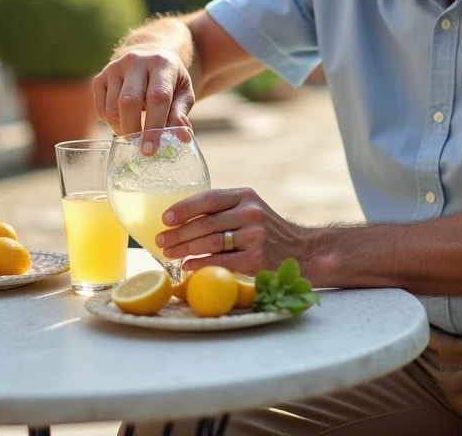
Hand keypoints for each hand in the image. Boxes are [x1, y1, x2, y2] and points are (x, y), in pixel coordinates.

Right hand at [92, 46, 194, 152]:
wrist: (152, 54)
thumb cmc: (170, 80)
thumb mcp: (184, 92)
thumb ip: (181, 113)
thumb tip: (183, 138)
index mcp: (161, 64)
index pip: (157, 98)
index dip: (153, 127)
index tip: (150, 150)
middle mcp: (136, 61)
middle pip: (129, 103)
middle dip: (133, 130)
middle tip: (140, 145)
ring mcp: (115, 68)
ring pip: (112, 108)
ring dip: (121, 128)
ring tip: (134, 131)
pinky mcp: (100, 77)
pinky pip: (100, 108)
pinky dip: (110, 122)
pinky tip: (123, 119)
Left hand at [155, 187, 306, 275]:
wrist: (302, 251)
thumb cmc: (266, 230)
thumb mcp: (250, 209)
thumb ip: (223, 210)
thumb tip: (180, 218)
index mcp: (245, 196)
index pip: (209, 198)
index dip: (184, 208)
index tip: (164, 218)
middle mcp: (251, 213)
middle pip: (206, 223)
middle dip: (178, 233)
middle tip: (160, 240)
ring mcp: (255, 236)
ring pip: (210, 242)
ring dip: (185, 249)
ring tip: (168, 253)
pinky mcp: (256, 259)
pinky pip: (220, 262)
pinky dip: (201, 264)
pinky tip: (188, 266)